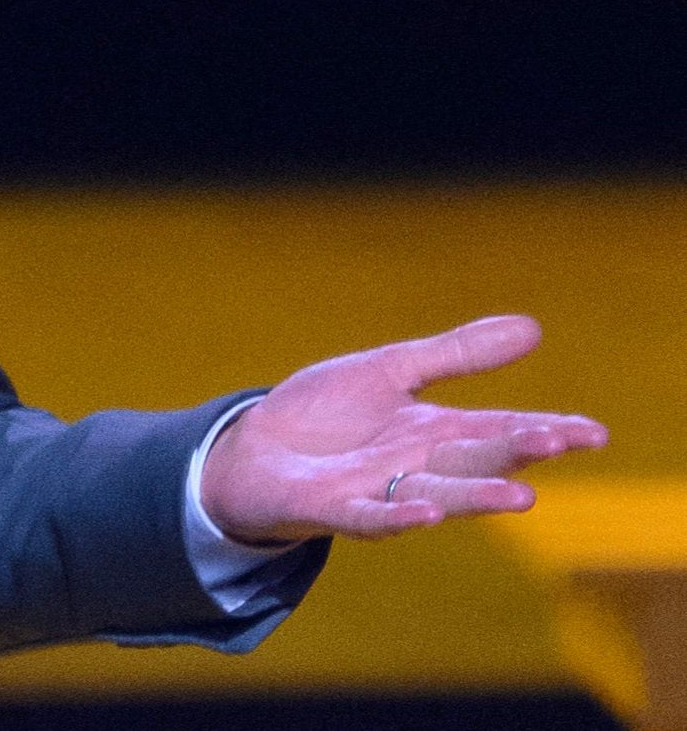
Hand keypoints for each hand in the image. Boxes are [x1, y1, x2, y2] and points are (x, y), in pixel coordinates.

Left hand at [199, 315, 607, 544]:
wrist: (251, 451)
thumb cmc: (326, 416)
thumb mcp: (390, 372)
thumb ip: (456, 355)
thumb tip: (533, 327)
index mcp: (434, 432)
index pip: (500, 429)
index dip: (546, 431)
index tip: (594, 432)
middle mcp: (415, 466)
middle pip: (475, 459)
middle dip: (514, 452)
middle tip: (557, 441)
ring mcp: (376, 490)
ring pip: (437, 496)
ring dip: (475, 497)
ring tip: (521, 496)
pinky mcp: (332, 507)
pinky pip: (369, 517)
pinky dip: (396, 517)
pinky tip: (424, 515)